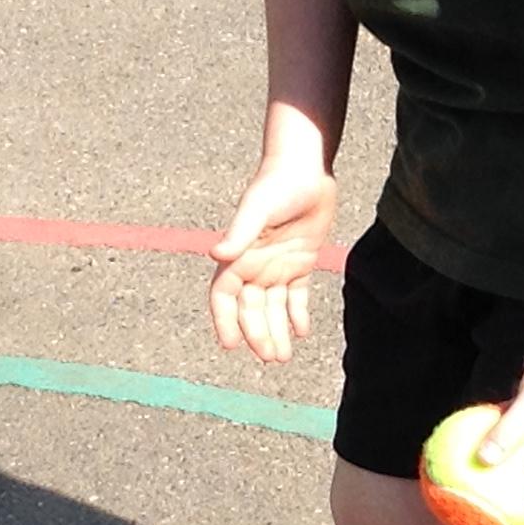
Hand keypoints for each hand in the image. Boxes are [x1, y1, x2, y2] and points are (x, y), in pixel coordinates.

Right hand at [208, 158, 337, 363]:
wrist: (306, 167)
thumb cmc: (277, 183)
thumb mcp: (258, 208)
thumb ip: (240, 232)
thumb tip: (216, 254)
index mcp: (239, 256)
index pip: (224, 296)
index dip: (225, 321)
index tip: (230, 345)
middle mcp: (255, 265)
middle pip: (250, 309)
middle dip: (257, 334)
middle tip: (270, 357)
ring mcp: (278, 265)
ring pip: (272, 308)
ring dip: (275, 332)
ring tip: (282, 357)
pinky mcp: (300, 261)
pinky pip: (296, 296)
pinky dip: (297, 315)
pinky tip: (302, 332)